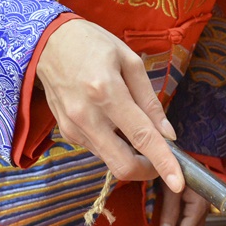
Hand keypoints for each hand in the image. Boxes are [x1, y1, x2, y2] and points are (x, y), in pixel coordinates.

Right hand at [36, 19, 183, 191]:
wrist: (47, 42)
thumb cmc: (92, 44)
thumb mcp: (129, 62)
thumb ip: (150, 102)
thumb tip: (167, 134)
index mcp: (106, 92)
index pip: (141, 137)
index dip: (163, 163)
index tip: (178, 183)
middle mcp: (86, 116)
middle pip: (122, 165)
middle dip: (148, 170)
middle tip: (161, 158)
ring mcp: (73, 128)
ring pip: (111, 160)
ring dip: (131, 156)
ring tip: (136, 129)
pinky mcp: (67, 133)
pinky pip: (99, 150)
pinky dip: (114, 145)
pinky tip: (114, 122)